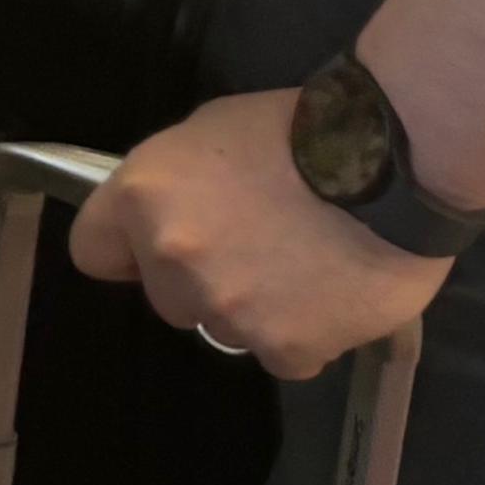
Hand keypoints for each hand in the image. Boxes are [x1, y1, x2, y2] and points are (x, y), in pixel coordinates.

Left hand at [69, 85, 446, 380]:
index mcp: (145, 197)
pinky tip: (332, 293)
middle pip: (165, 297)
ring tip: (305, 265)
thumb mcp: (212, 131)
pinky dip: (305, 334)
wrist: (391, 159)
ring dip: (255, 309)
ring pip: (225, 328)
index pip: (93, 251)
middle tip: (255, 246)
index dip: (125, 251)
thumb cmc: (302, 130)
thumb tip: (166, 216)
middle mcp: (173, 258)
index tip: (148, 250)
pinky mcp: (285, 346)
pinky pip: (283, 355)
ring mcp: (228, 308)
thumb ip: (175, 184)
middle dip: (201, 280)